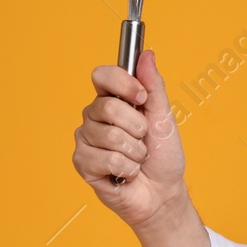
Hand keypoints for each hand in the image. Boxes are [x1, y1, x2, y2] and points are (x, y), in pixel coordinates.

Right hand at [72, 49, 189, 229]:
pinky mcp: (82, 162)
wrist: (162, 192)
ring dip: (134, 152)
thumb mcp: (164, 117)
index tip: (142, 97)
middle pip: (108, 107)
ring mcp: (86, 139)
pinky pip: (105, 159)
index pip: (102, 75)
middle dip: (137, 127)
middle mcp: (95, 116)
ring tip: (136, 158)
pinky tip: (126, 174)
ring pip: (109, 136)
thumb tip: (146, 54)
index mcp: (113, 100)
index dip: (122, 83)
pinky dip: (126, 169)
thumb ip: (154, 86)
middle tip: (143, 139)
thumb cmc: (163, 156)